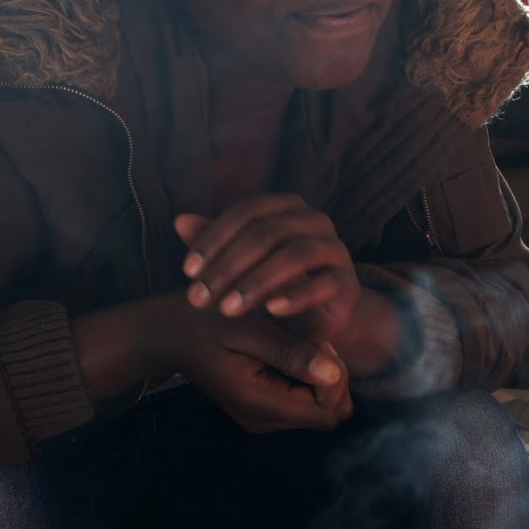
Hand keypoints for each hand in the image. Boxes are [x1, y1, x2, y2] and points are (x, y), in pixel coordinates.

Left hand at [175, 197, 359, 342]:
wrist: (318, 320)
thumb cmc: (275, 286)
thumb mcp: (241, 266)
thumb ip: (217, 244)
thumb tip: (179, 220)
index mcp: (287, 207)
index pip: (246, 213)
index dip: (214, 239)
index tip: (187, 272)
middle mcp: (315, 220)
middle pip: (268, 232)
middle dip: (228, 265)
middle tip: (199, 297)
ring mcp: (336, 249)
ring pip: (296, 254)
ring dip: (257, 281)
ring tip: (228, 309)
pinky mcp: (349, 281)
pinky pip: (326, 283)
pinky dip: (296, 296)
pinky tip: (270, 311)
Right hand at [180, 305, 351, 432]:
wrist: (170, 333)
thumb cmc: (207, 322)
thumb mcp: (250, 329)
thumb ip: (290, 353)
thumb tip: (333, 376)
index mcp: (258, 404)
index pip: (326, 412)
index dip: (334, 380)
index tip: (318, 345)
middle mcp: (261, 420)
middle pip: (325, 414)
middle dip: (330, 379)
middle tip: (312, 342)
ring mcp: (261, 418)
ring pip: (316, 410)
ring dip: (318, 377)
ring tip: (298, 343)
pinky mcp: (260, 409)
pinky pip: (300, 403)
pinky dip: (305, 379)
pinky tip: (290, 352)